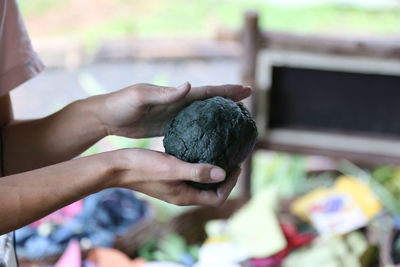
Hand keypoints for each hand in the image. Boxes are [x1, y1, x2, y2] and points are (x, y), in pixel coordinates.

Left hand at [94, 82, 251, 137]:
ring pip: (203, 116)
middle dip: (229, 101)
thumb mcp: (141, 97)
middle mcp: (178, 103)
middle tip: (249, 104)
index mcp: (176, 94)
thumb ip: (164, 93)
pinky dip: (204, 130)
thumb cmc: (121, 104)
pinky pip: (192, 129)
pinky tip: (212, 138)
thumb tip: (189, 85)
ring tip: (236, 121)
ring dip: (220, 116)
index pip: (207, 91)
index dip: (227, 91)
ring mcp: (174, 115)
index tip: (247, 90)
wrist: (106, 116)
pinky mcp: (168, 127)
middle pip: (210, 102)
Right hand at [113, 148, 239, 205]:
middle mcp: (181, 195)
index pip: (217, 198)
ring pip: (201, 183)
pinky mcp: (168, 178)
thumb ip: (197, 171)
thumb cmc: (143, 167)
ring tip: (221, 153)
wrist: (117, 167)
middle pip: (211, 192)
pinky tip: (199, 149)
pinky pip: (190, 174)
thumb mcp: (172, 167)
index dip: (231, 185)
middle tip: (233, 158)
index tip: (236, 165)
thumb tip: (223, 173)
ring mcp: (174, 187)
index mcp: (185, 196)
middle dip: (225, 178)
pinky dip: (199, 165)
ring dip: (213, 171)